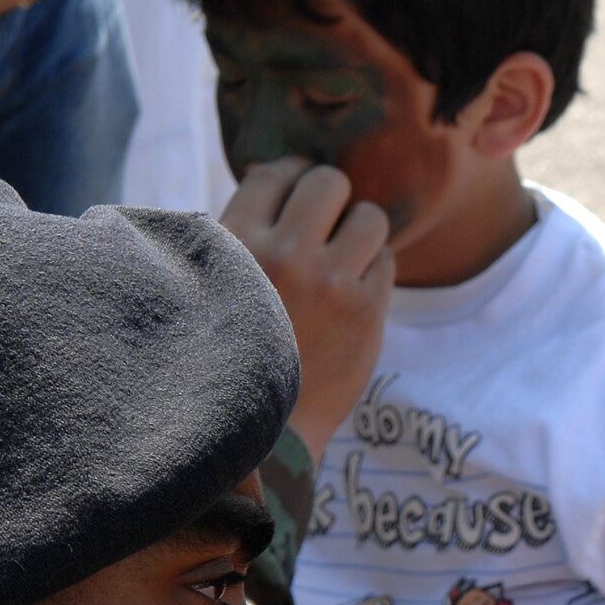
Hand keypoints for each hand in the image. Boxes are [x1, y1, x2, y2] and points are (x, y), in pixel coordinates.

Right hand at [219, 159, 394, 457]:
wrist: (267, 431)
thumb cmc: (237, 357)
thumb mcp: (217, 288)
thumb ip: (240, 237)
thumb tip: (272, 176)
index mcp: (235, 243)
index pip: (273, 174)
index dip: (291, 177)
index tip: (298, 193)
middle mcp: (283, 254)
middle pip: (328, 182)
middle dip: (333, 197)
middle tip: (330, 223)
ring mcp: (328, 281)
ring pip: (369, 216)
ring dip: (364, 230)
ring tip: (351, 254)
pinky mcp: (366, 311)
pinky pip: (387, 260)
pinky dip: (377, 270)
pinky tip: (358, 293)